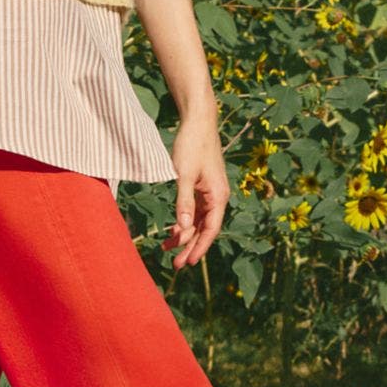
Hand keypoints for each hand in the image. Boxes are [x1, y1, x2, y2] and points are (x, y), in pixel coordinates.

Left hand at [162, 107, 226, 267]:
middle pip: (205, 229)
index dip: (200, 247)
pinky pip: (195, 210)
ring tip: (168, 249)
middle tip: (176, 265)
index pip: (210, 230)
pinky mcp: (203, 186)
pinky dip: (184, 220)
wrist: (198, 121)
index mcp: (218, 196)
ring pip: (199, 221)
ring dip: (185, 234)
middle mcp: (218, 196)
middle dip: (190, 246)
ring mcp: (211, 191)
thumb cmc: (192, 145)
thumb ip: (183, 202)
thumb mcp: (184, 174)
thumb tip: (185, 228)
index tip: (189, 263)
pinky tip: (173, 229)